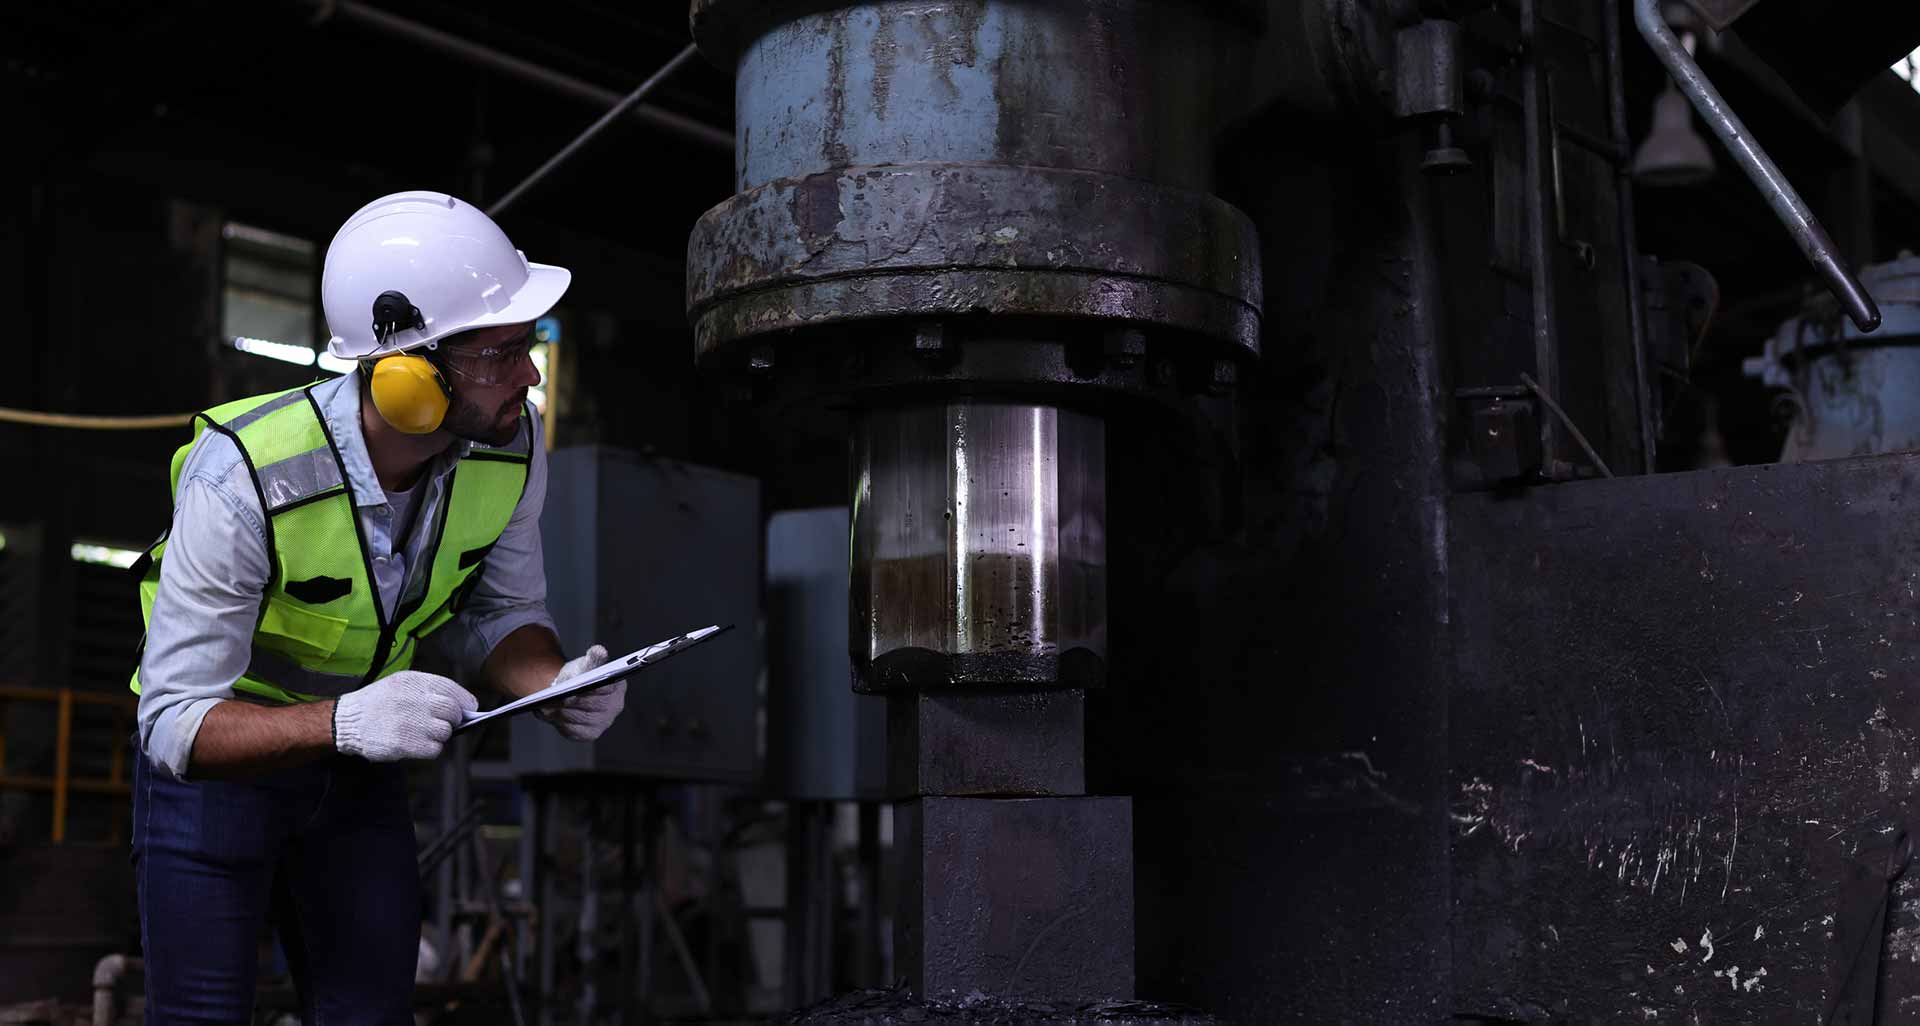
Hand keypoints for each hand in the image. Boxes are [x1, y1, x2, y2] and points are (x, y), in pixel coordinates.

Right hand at [332, 670, 475, 761]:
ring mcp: (409, 722)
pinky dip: (429, 749)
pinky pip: (434, 749)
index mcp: (413, 682)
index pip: (452, 690)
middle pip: (452, 712)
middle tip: (441, 723)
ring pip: (445, 732)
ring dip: (439, 735)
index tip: (468, 709)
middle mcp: (413, 699)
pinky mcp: (404, 743)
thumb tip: (463, 706)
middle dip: (452, 720)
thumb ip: (428, 691)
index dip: (464, 701)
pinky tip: (415, 743)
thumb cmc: (378, 704)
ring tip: (421, 733)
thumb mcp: (400, 685)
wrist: (346, 721)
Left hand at [536, 644, 624, 741]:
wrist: (570, 690)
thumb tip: (599, 651)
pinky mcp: (590, 734)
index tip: (571, 692)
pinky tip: (549, 715)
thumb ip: (593, 657)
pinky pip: (573, 730)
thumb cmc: (579, 675)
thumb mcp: (585, 663)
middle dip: (570, 703)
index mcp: (617, 686)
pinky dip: (560, 723)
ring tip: (544, 707)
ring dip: (561, 713)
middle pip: (590, 706)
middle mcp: (615, 706)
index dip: (588, 690)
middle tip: (551, 700)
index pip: (605, 688)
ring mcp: (604, 722)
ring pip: (579, 718)